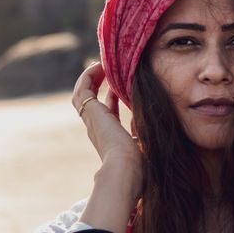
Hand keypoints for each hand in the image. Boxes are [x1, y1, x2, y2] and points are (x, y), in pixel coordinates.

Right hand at [72, 62, 142, 186]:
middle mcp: (98, 128)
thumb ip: (147, 130)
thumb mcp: (146, 143)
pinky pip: (82, 90)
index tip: (120, 85)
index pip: (110, 113)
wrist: (125, 168)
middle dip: (100, 84)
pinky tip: (99, 66)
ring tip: (101, 64)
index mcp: (112, 137)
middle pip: (93, 102)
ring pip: (83, 95)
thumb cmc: (140, 163)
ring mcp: (92, 121)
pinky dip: (88, 77)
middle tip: (107, 69)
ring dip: (91, 78)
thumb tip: (151, 118)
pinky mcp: (90, 113)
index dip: (113, 98)